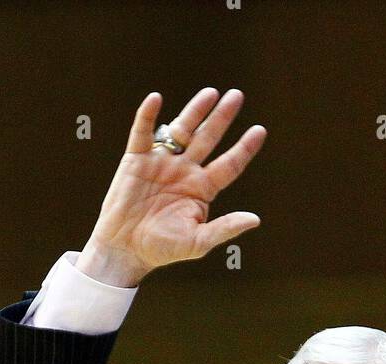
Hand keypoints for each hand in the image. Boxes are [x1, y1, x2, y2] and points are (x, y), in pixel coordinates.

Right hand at [78, 88, 265, 286]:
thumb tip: (255, 219)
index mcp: (202, 189)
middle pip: (208, 139)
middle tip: (237, 96)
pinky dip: (147, 115)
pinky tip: (156, 99)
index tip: (260, 130)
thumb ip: (225, 228)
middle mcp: (185, 171)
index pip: (229, 165)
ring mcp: (162, 162)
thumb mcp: (198, 242)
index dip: (244, 148)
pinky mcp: (136, 159)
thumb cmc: (163, 249)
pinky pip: (142, 132)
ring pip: (182, 130)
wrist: (126, 248)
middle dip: (222, 118)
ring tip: (211, 93)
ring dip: (195, 111)